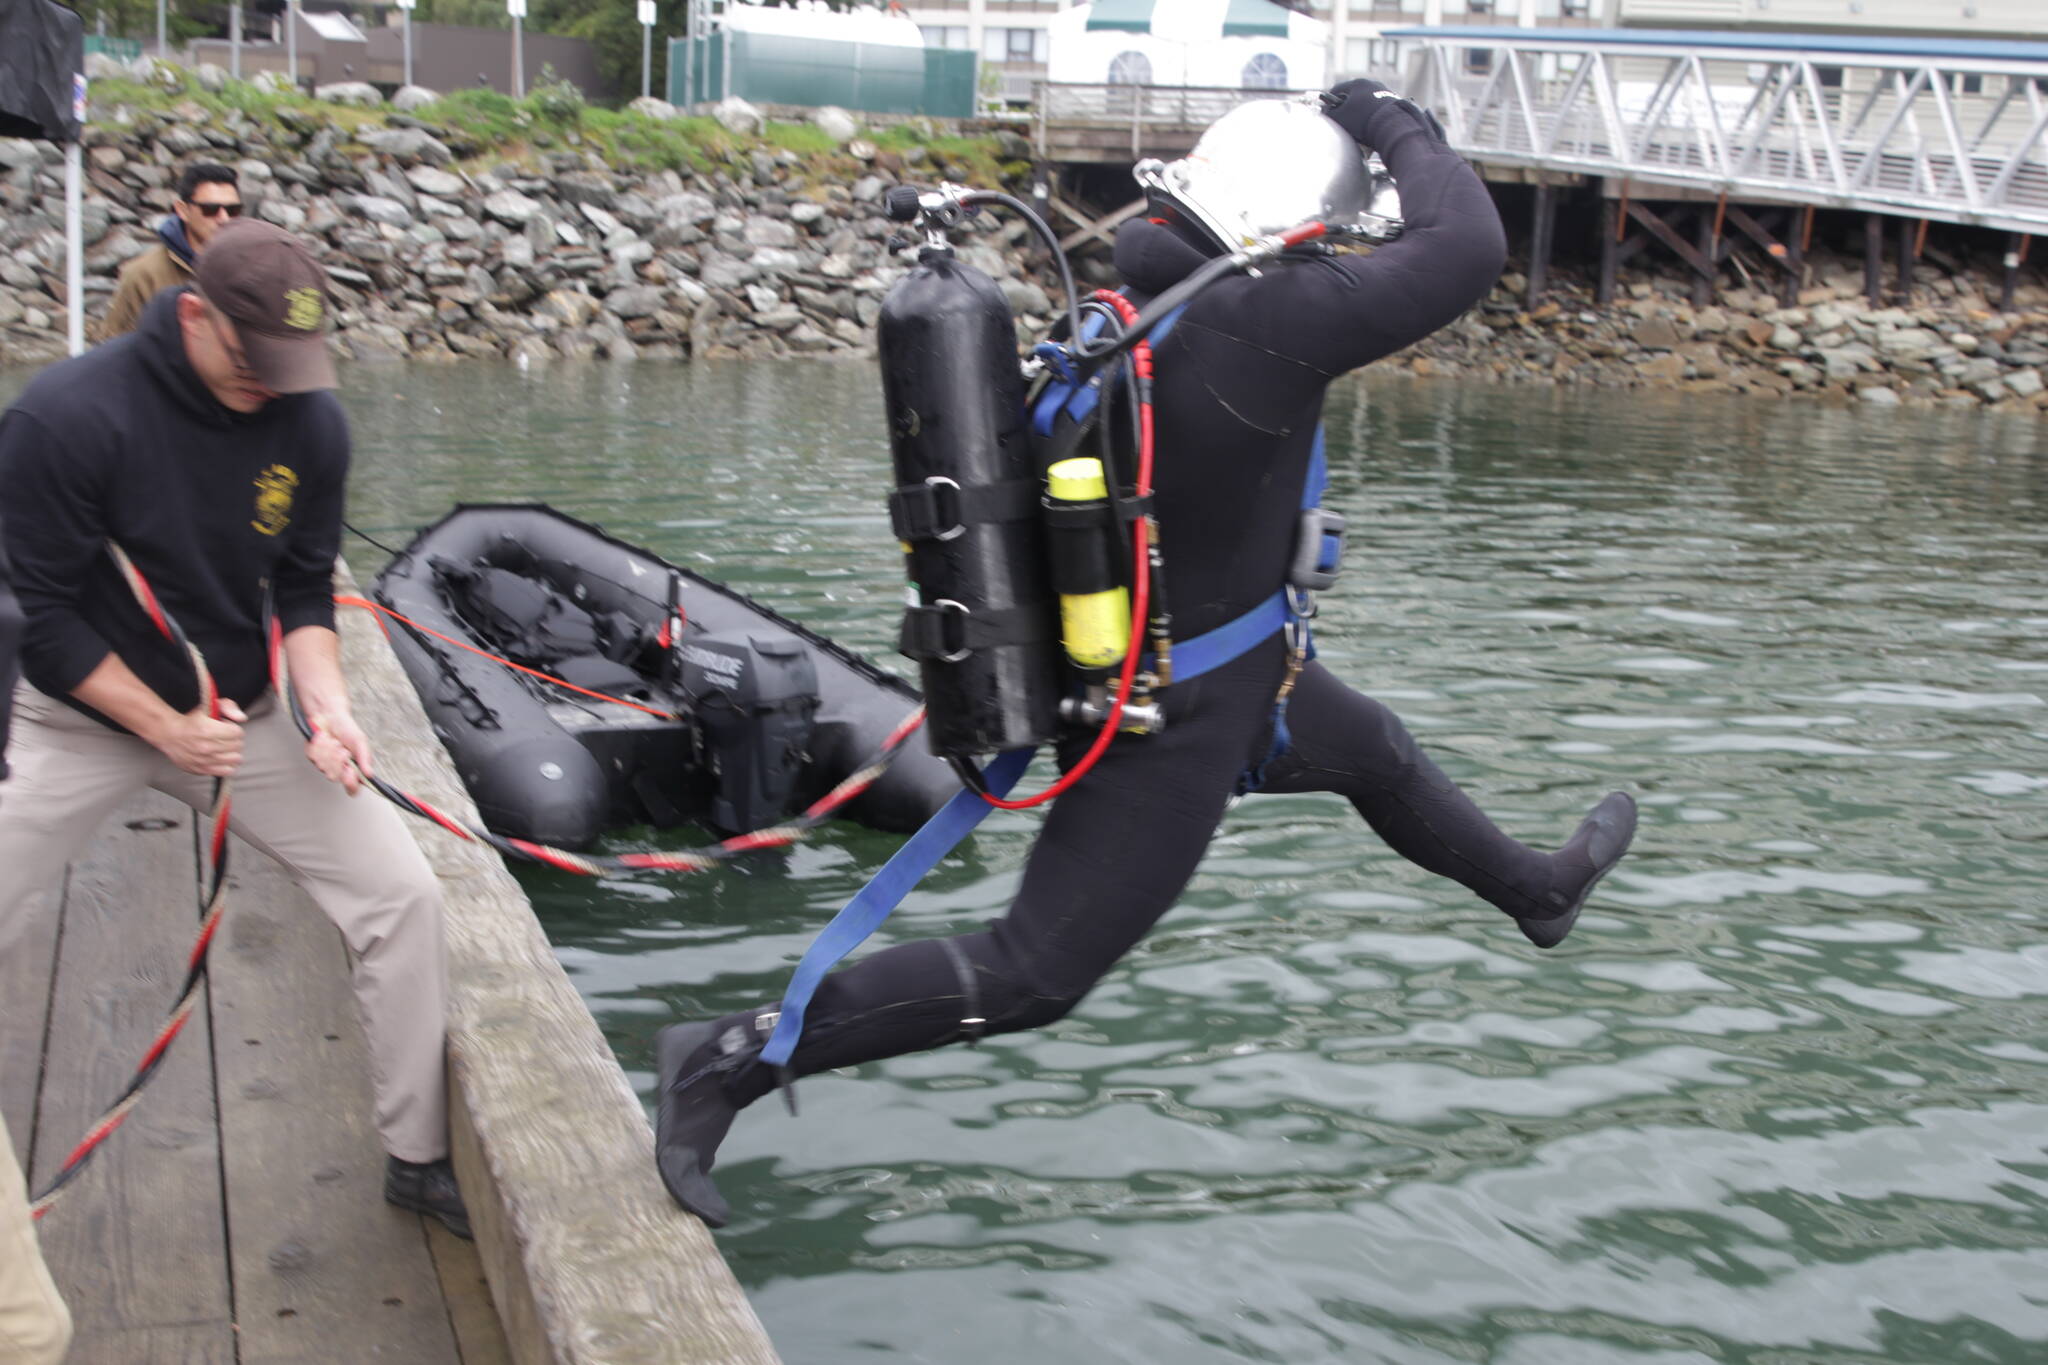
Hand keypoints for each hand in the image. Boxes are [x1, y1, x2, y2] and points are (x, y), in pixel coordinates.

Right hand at [156, 698, 246, 776]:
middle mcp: (206, 747)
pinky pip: (227, 771)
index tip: (226, 727)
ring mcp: (204, 760)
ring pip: (236, 759)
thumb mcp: (209, 706)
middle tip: (224, 737)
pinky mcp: (201, 770)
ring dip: (233, 752)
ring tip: (224, 747)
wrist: (169, 734)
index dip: (234, 728)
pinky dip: (228, 764)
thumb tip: (242, 718)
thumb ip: (228, 707)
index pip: (238, 733)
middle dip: (234, 739)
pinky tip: (222, 758)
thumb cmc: (191, 721)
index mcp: (208, 730)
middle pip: (238, 746)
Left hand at [306, 709, 372, 794]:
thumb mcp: (360, 742)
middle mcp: (338, 769)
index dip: (350, 784)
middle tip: (343, 750)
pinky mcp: (313, 757)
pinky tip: (325, 739)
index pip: (352, 788)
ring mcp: (324, 764)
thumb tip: (370, 774)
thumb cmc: (347, 728)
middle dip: (338, 761)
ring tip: (335, 742)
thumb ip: (365, 759)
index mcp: (353, 769)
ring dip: (330, 752)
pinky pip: (314, 757)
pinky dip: (321, 746)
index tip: (350, 773)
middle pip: (335, 777)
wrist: (330, 716)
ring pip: (323, 767)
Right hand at [1319, 79, 1445, 147]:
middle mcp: (1373, 85)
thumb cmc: (1363, 120)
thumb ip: (1330, 114)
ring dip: (1361, 114)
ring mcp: (1385, 93)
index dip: (1329, 101)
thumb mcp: (1340, 119)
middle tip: (1343, 121)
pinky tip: (1372, 131)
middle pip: (1354, 96)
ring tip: (1359, 129)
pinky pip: (1379, 111)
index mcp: (1358, 84)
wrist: (1393, 126)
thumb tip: (1326, 112)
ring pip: (1367, 104)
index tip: (1327, 110)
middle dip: (1347, 109)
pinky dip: (1373, 119)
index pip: (1338, 89)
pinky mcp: (1395, 105)